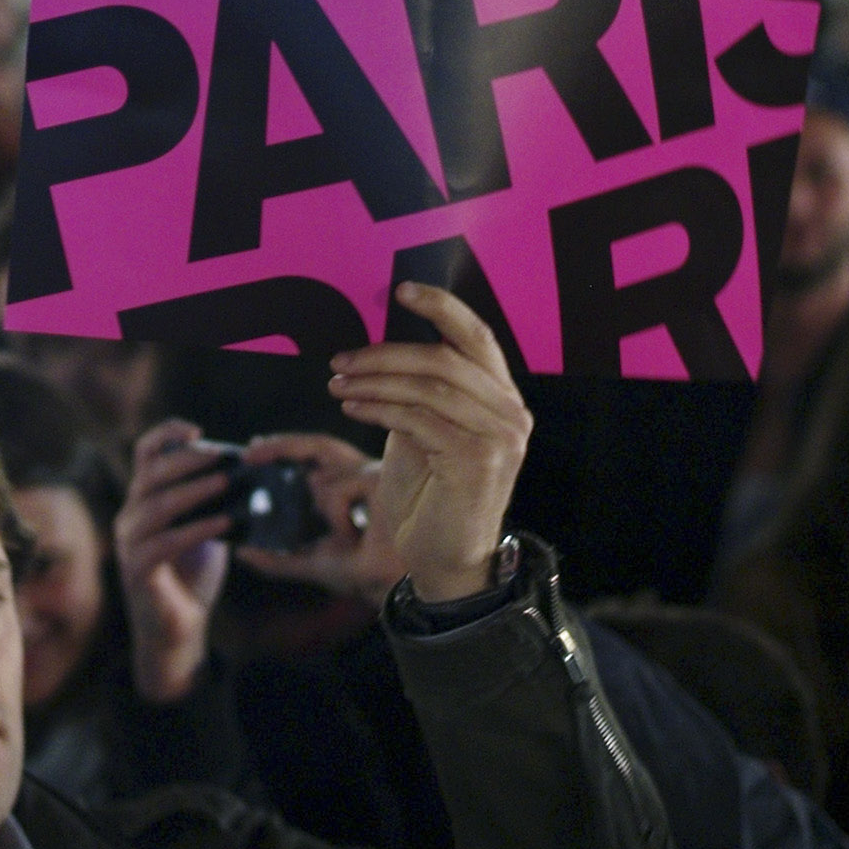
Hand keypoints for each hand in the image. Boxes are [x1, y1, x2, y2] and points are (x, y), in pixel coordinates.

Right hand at [113, 423, 235, 704]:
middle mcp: (130, 516)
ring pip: (157, 505)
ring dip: (194, 490)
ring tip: (227, 482)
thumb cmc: (192, 575)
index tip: (197, 430)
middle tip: (222, 455)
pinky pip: (165, 542)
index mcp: (143, 500)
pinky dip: (196, 529)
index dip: (167, 435)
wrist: (179, 628)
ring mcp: (130, 543)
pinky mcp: (138, 570)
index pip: (145, 454)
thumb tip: (243, 470)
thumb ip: (212, 501)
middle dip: (188, 460)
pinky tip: (224, 523)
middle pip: (152, 474)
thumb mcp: (204, 527)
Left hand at [220, 432, 389, 605]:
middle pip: (316, 444)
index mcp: (345, 487)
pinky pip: (335, 492)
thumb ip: (277, 558)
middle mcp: (359, 474)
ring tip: (347, 537)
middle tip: (250, 455)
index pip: (313, 454)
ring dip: (324, 512)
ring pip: (323, 477)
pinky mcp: (379, 480)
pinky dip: (337, 517)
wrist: (385, 586)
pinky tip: (355, 535)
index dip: (284, 447)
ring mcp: (372, 474)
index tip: (252, 452)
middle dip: (281, 445)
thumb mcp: (309, 561)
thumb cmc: (359, 572)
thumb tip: (241, 552)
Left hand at [330, 284, 532, 604]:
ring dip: (374, 380)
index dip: (440, 307)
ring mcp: (499, 439)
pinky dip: (378, 407)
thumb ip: (420, 391)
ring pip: (428, 387)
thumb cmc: (432, 492)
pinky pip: (418, 420)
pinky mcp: (476, 462)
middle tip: (341, 358)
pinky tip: (352, 406)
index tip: (400, 290)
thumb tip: (379, 350)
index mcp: (502, 398)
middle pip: (444, 359)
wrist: (447, 557)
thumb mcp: (426, 430)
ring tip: (337, 382)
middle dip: (385, 353)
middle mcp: (511, 413)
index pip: (477, 336)